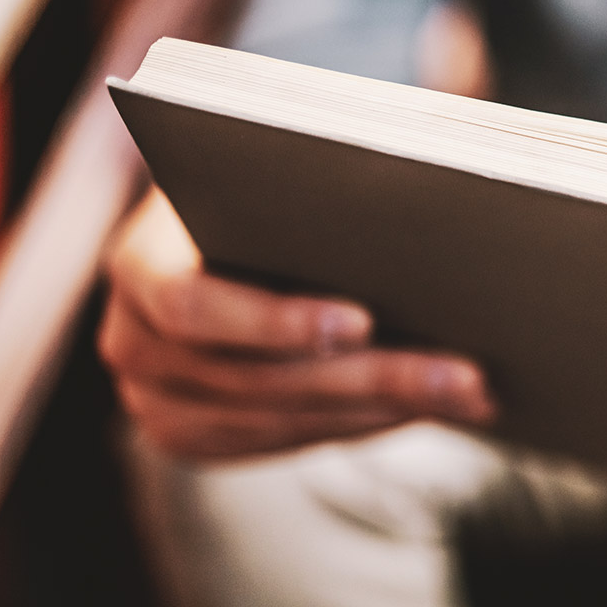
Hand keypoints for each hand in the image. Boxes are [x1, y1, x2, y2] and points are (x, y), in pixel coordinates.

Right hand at [99, 188, 496, 459]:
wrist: (223, 224)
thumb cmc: (264, 182)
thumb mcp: (274, 164)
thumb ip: (322, 175)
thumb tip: (429, 183)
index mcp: (138, 263)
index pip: (193, 306)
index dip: (275, 322)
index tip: (365, 321)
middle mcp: (135, 344)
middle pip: (257, 379)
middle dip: (372, 378)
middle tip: (464, 375)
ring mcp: (162, 402)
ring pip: (282, 421)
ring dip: (385, 410)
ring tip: (470, 395)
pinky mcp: (203, 436)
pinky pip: (289, 442)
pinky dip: (364, 425)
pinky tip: (432, 408)